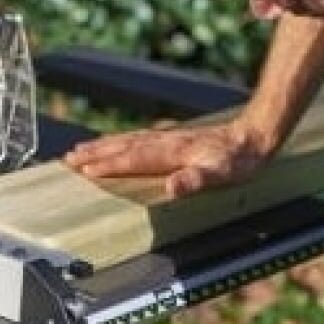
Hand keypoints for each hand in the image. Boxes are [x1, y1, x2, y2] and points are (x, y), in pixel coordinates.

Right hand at [64, 119, 268, 198]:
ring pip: (127, 140)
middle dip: (94, 153)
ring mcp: (168, 138)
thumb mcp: (223, 175)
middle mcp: (165, 142)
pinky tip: (117, 144)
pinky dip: (120, 142)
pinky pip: (137, 139)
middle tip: (68, 158)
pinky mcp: (174, 138)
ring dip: (102, 146)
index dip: (108, 165)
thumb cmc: (240, 160)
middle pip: (122, 146)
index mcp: (171, 152)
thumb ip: (196, 180)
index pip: (132, 159)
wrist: (255, 136)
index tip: (84, 170)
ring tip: (80, 149)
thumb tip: (172, 187)